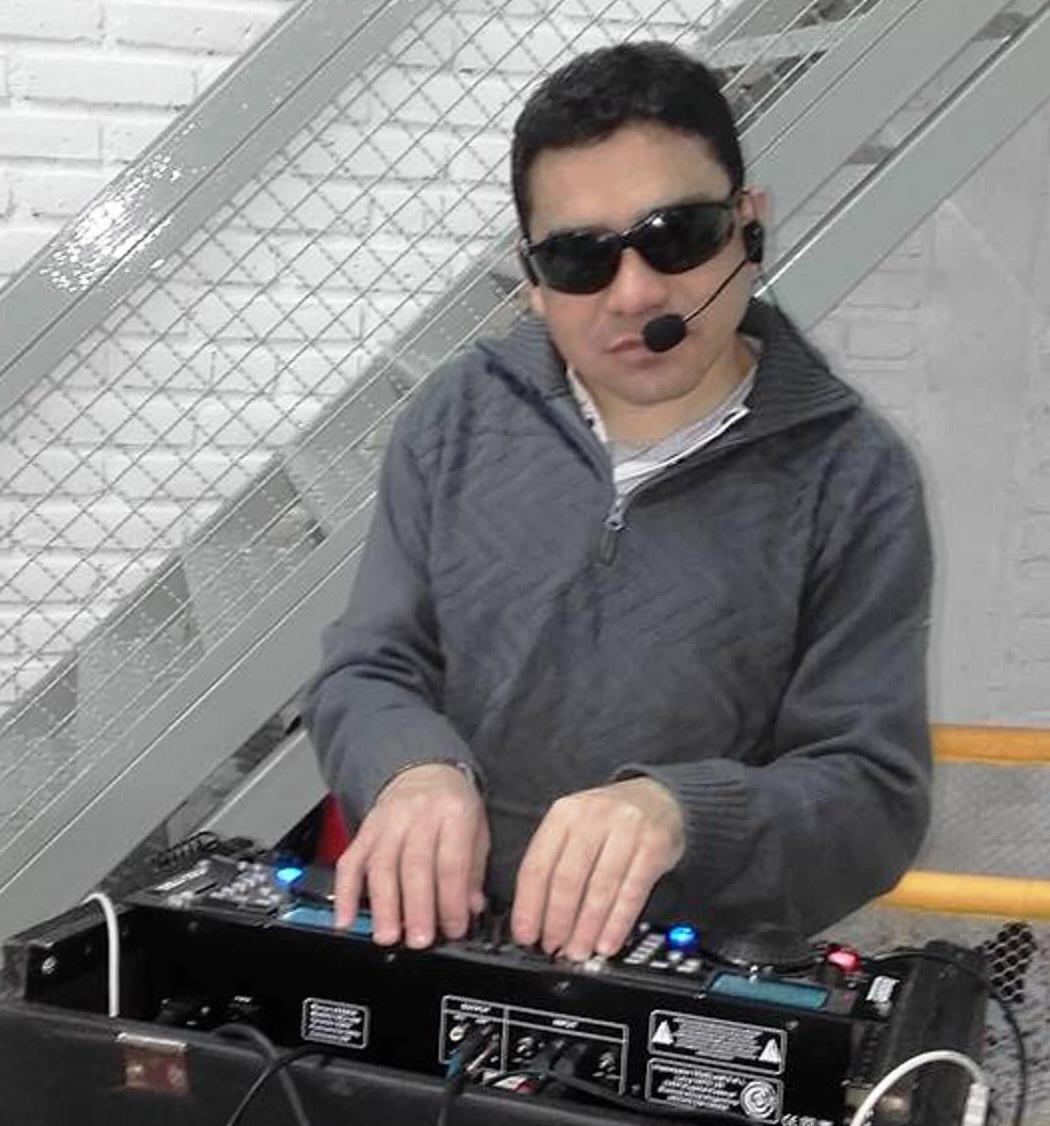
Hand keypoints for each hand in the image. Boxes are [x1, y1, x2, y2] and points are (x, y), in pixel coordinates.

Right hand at [333, 763, 488, 947]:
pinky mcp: (365, 829)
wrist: (423, 769)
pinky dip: (346, 892)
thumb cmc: (452, 803)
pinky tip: (346, 918)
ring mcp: (388, 821)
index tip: (454, 928)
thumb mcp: (477, 828)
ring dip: (383, 905)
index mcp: (453, 812)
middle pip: (414, 864)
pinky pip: (351, 861)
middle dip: (416, 907)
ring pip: (381, 865)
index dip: (451, 899)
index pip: (451, 861)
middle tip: (418, 939)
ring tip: (387, 935)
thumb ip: (474, 869)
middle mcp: (418, 814)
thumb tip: (471, 907)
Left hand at [511, 776, 684, 960]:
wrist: (657, 797)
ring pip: (600, 889)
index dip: (529, 905)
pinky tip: (607, 942)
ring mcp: (626, 830)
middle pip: (568, 879)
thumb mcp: (574, 825)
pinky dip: (617, 923)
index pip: (538, 864)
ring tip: (578, 950)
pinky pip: (631, 893)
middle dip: (557, 921)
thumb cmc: (608, 819)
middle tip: (553, 947)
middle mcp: (593, 817)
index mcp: (564, 813)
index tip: (525, 934)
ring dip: (586, 929)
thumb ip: (555, 861)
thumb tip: (536, 915)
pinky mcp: (654, 846)